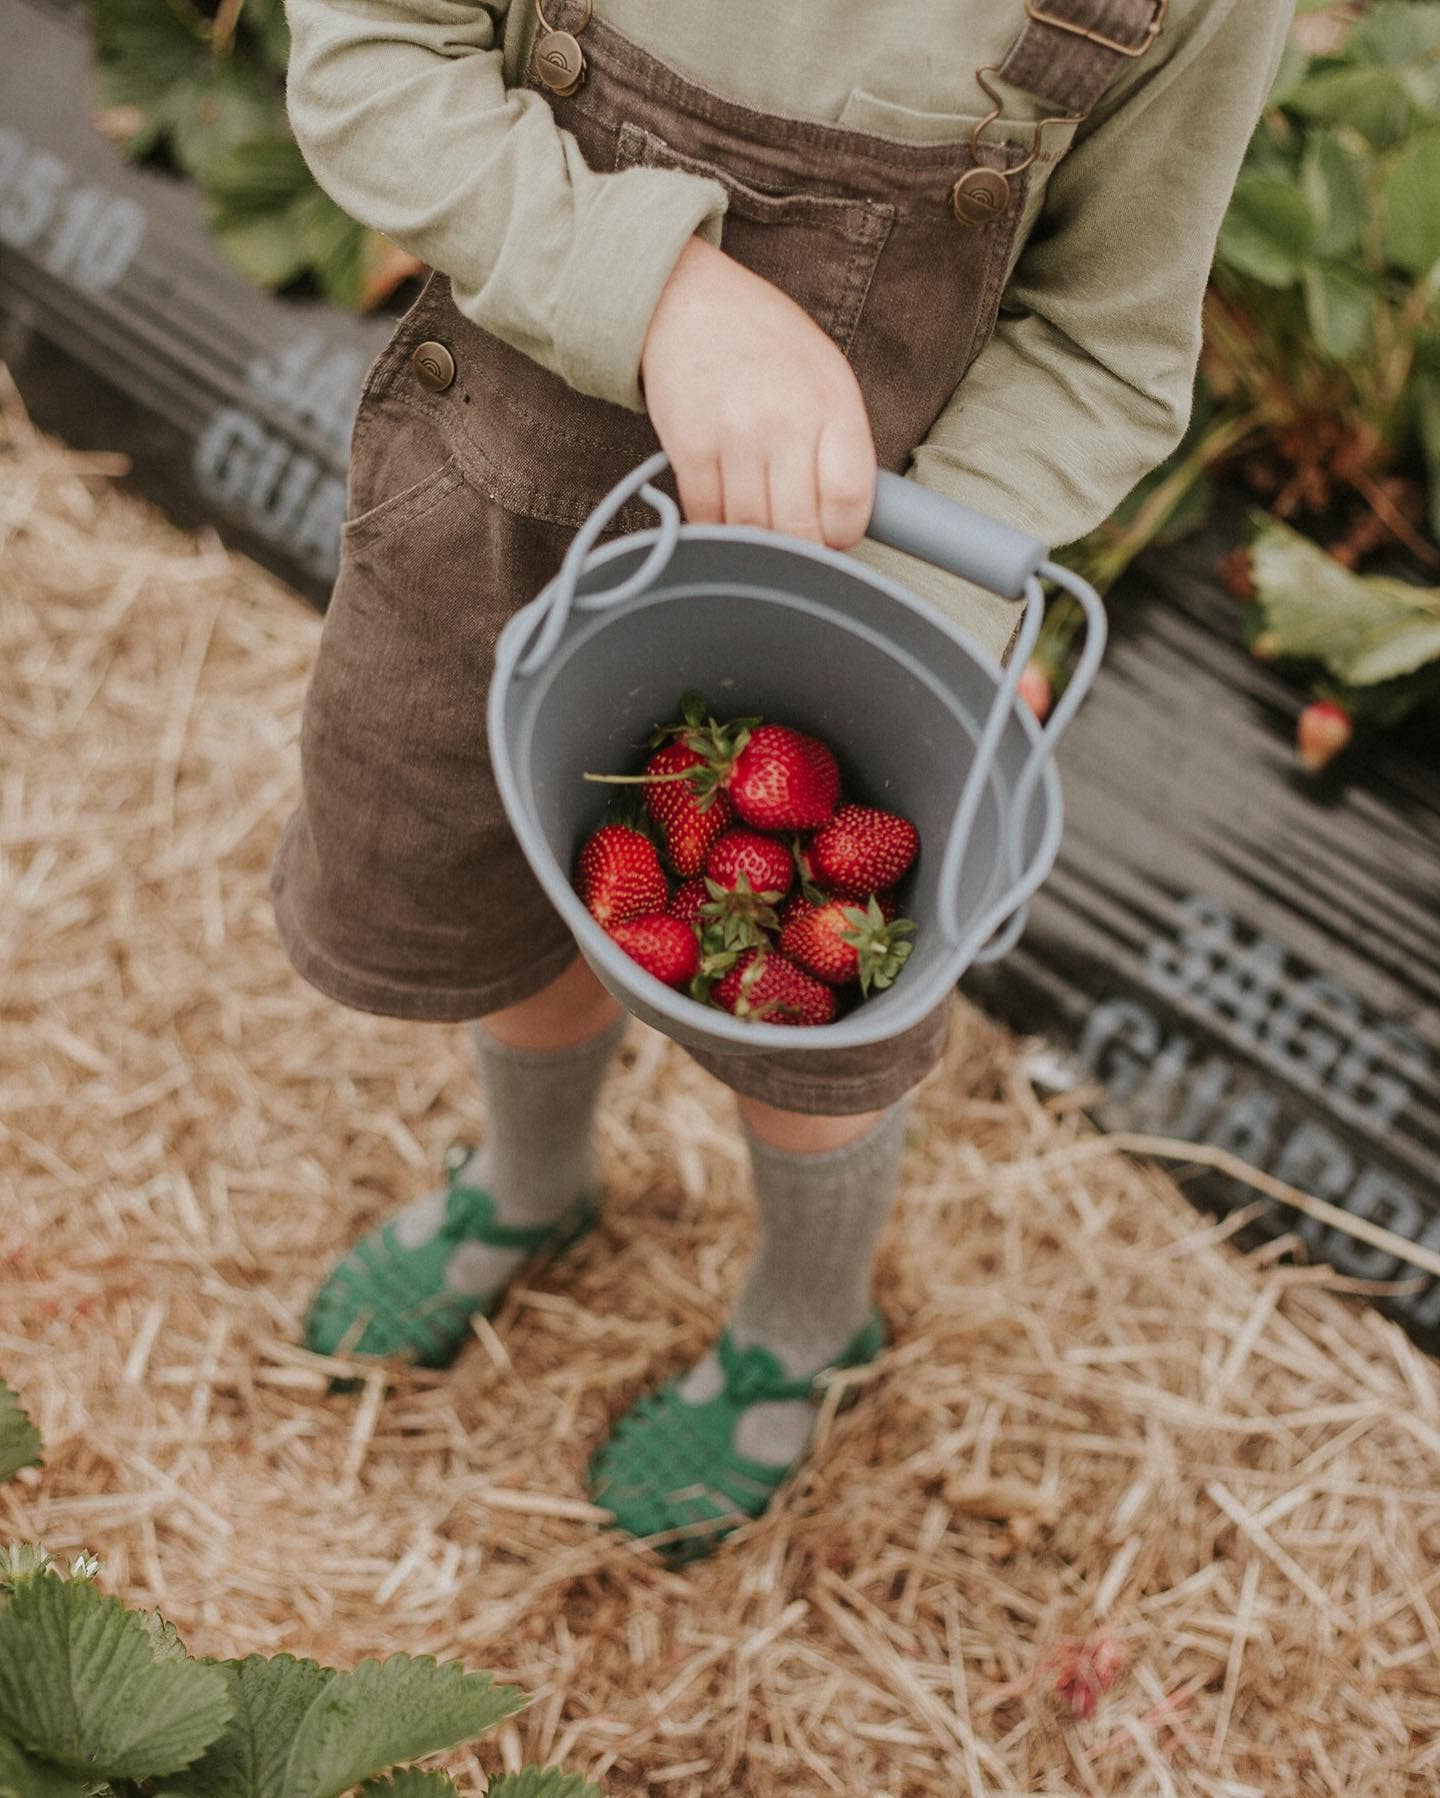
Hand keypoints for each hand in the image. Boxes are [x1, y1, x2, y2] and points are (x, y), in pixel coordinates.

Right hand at [639, 234, 876, 547]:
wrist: (690, 301)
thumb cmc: (767, 345)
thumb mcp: (825, 375)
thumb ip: (839, 441)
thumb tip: (843, 519)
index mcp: (833, 403)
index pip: (851, 500)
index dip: (844, 534)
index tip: (833, 536)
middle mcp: (786, 421)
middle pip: (800, 530)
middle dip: (800, 550)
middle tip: (793, 540)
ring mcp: (735, 435)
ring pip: (752, 531)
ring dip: (756, 541)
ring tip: (757, 520)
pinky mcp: (689, 446)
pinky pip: (707, 518)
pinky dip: (715, 527)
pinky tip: (722, 510)